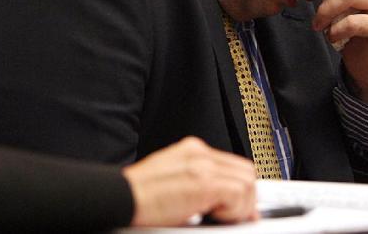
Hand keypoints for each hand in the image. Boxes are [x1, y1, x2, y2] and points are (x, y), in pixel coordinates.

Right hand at [123, 136, 257, 225]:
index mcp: (192, 151)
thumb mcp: (171, 179)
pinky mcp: (203, 182)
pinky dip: (232, 210)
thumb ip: (195, 181)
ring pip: (247, 181)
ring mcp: (202, 165)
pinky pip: (238, 194)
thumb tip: (219, 200)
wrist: (121, 196)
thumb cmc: (139, 195)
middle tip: (232, 216)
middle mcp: (199, 153)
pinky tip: (212, 215)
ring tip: (218, 216)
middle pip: (245, 171)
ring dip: (239, 205)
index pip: (233, 165)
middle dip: (245, 198)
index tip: (238, 209)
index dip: (241, 190)